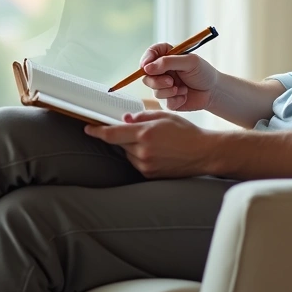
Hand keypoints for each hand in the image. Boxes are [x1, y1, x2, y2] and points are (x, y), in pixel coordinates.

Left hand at [84, 111, 213, 178]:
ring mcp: (146, 165)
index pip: (112, 134)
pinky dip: (141, 156)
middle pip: (120, 143)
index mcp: (145, 134)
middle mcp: (143, 151)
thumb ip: (142, 117)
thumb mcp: (164, 117)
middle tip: (139, 132)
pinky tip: (157, 152)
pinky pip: (137, 163)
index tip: (88, 128)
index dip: (97, 131)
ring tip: (155, 142)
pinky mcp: (150, 174)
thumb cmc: (186, 132)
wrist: (203, 153)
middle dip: (123, 136)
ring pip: (128, 153)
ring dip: (133, 146)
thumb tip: (124, 120)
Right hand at [139, 43, 219, 111]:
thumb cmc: (203, 72)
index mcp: (167, 57)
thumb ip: (168, 62)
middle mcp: (163, 71)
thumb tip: (147, 68)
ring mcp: (165, 86)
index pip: (151, 54)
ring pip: (154, 91)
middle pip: (147, 76)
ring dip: (168, 91)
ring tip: (183, 89)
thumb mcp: (189, 62)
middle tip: (170, 82)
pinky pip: (164, 102)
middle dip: (156, 81)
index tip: (146, 66)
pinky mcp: (169, 100)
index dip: (146, 59)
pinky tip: (185, 96)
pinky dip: (175, 100)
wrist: (214, 91)